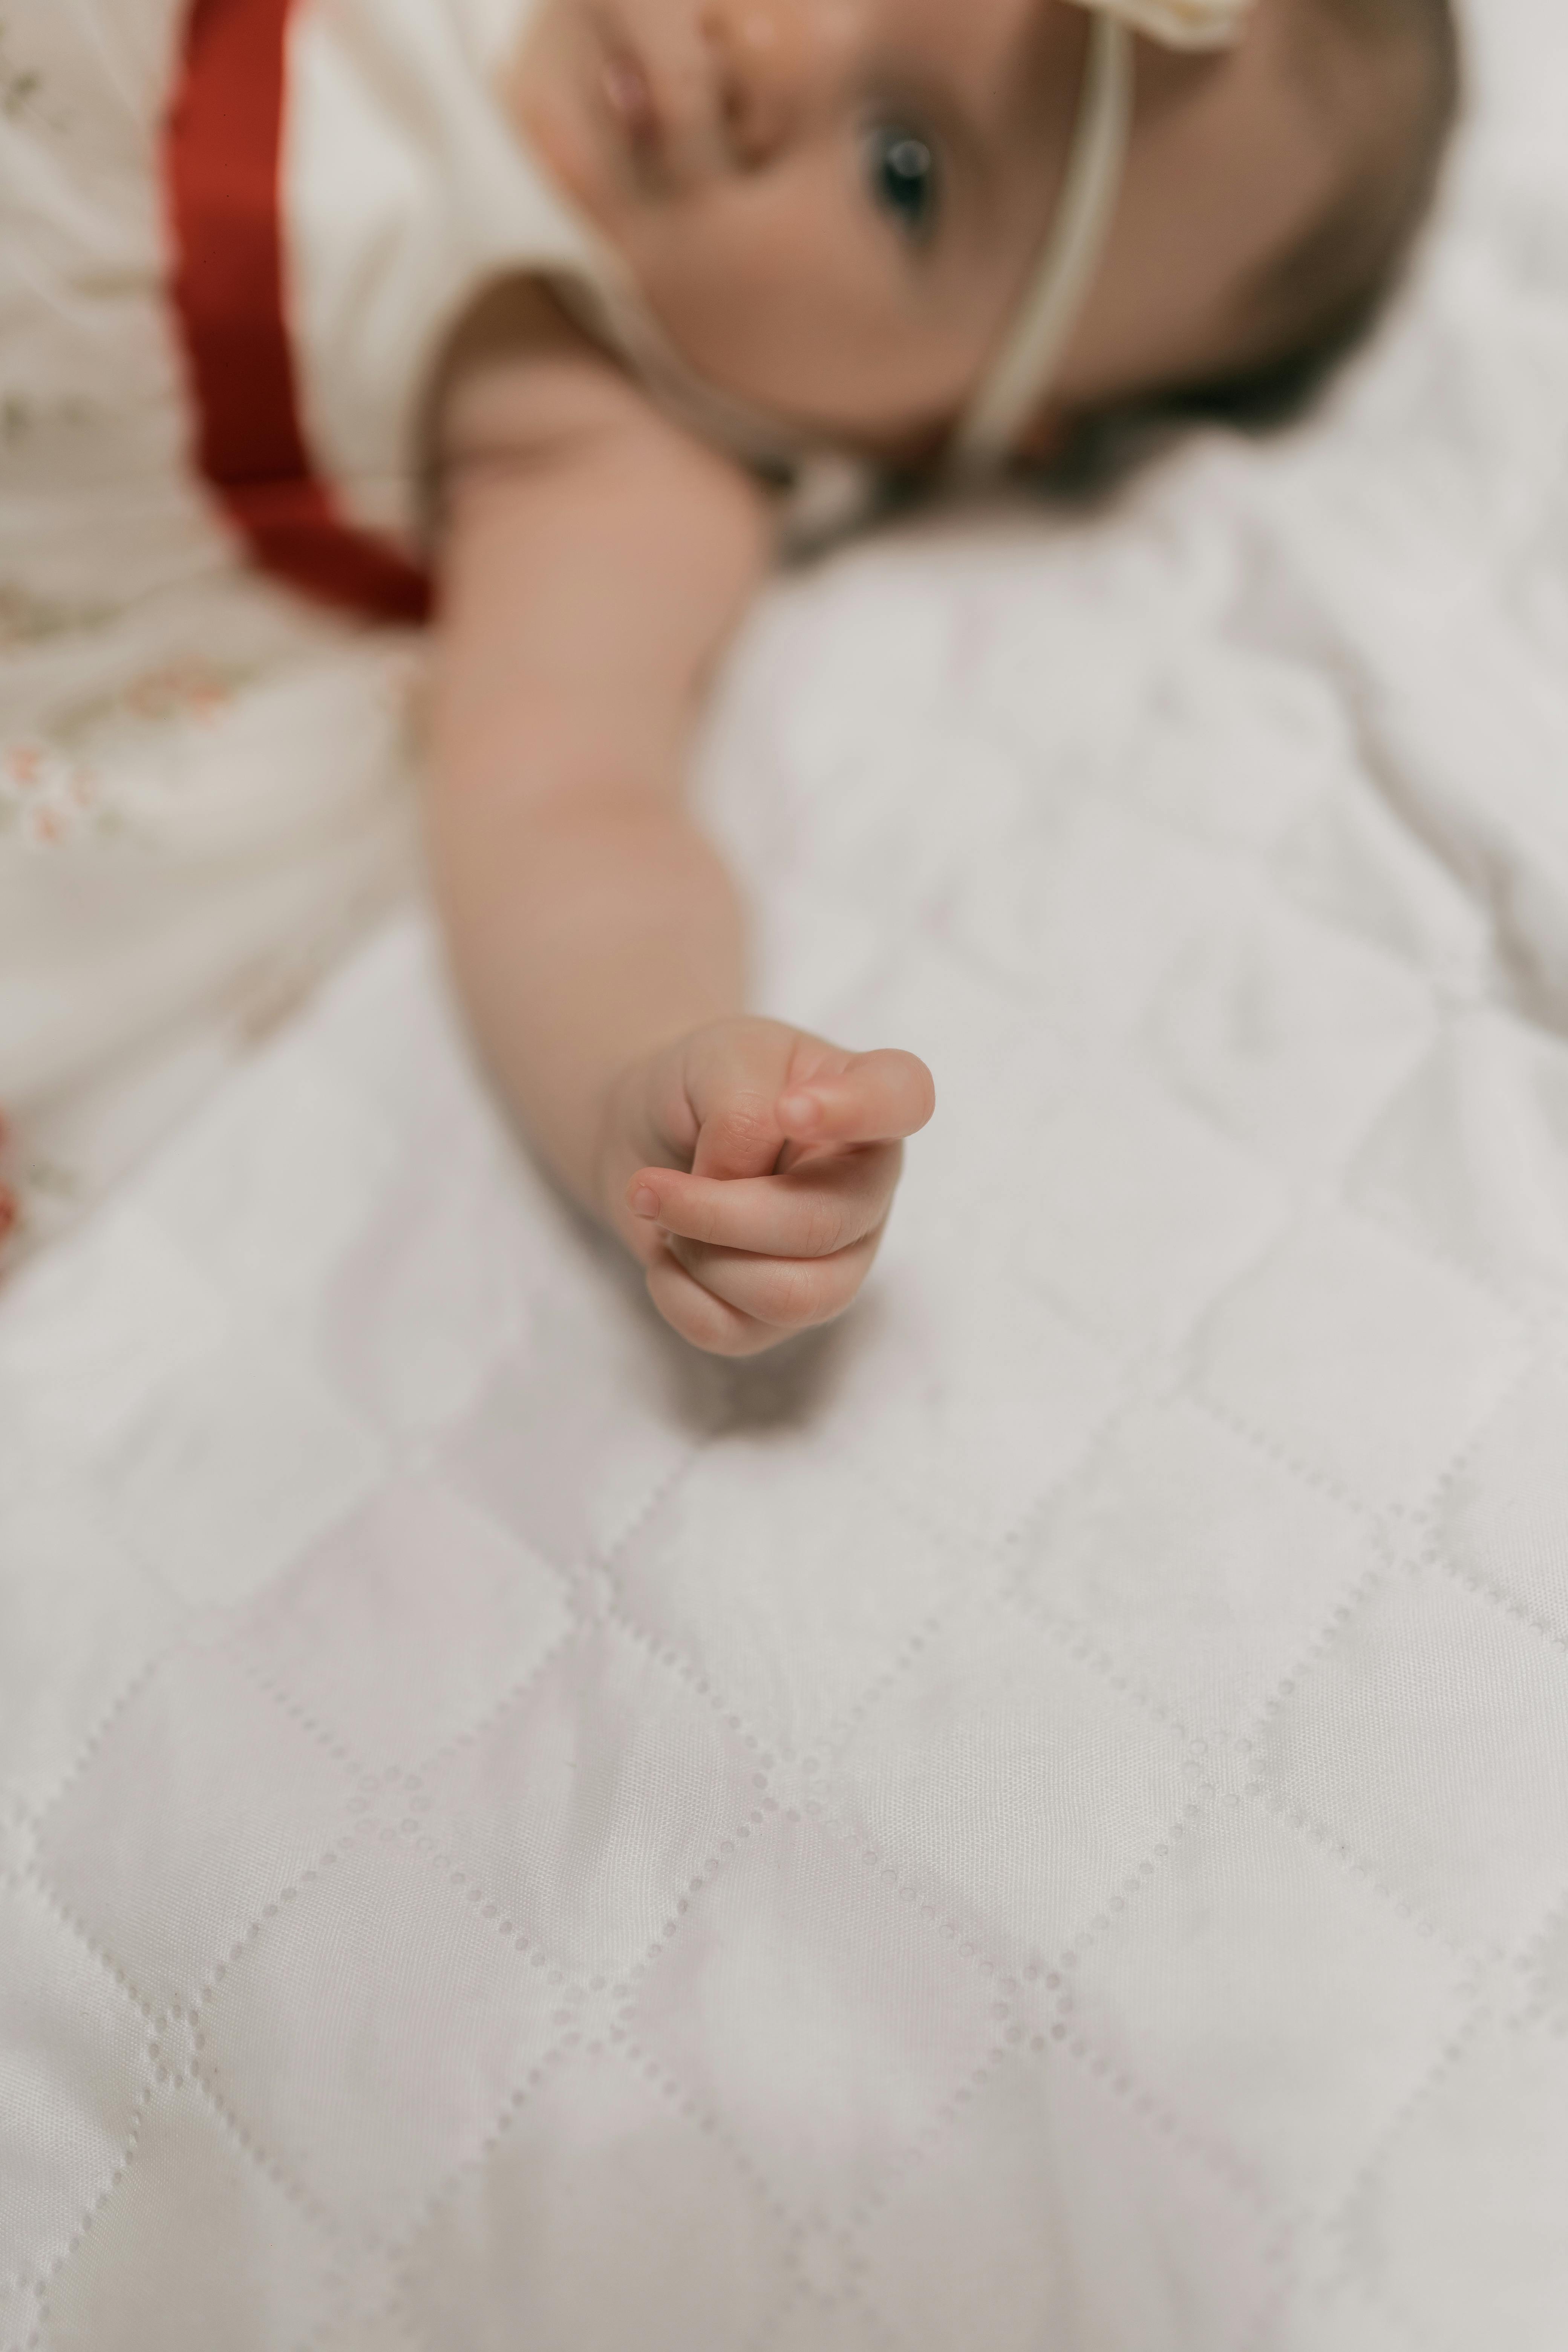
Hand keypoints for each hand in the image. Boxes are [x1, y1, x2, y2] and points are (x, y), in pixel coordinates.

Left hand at [600, 1018, 934, 1357]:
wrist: (647, 1129)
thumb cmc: (701, 1084)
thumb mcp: (718, 1060)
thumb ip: (744, 1112)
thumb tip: (740, 1188)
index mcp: (870, 1098)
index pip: (903, 1100)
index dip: (856, 1110)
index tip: (789, 1108)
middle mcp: (869, 1185)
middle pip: (821, 1227)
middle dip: (717, 1213)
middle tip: (646, 1188)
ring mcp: (839, 1258)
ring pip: (790, 1297)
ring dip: (701, 1257)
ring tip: (664, 1215)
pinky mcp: (787, 1313)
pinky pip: (737, 1331)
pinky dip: (678, 1294)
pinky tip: (668, 1254)